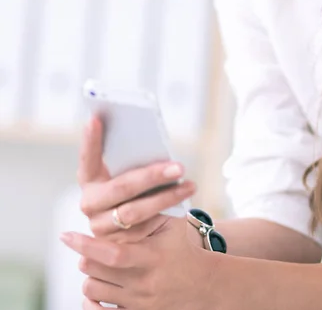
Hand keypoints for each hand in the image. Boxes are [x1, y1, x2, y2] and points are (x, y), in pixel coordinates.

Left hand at [61, 217, 223, 309]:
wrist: (205, 284)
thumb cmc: (185, 249)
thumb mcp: (172, 227)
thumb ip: (147, 215)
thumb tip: (121, 200)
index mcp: (152, 257)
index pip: (111, 253)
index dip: (85, 244)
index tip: (66, 235)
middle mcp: (142, 282)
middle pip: (94, 270)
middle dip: (86, 254)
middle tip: (90, 246)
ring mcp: (138, 302)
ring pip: (92, 289)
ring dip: (91, 274)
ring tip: (100, 264)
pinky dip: (91, 301)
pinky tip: (96, 289)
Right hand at [78, 117, 196, 242]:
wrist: (152, 233)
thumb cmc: (144, 193)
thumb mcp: (138, 175)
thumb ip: (136, 164)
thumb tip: (153, 147)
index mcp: (90, 180)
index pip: (88, 159)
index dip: (90, 141)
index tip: (96, 118)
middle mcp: (91, 203)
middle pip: (121, 187)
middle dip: (152, 176)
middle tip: (179, 167)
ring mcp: (101, 227)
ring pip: (134, 211)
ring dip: (166, 197)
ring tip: (190, 186)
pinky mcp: (117, 246)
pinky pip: (144, 229)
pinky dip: (166, 214)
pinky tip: (184, 203)